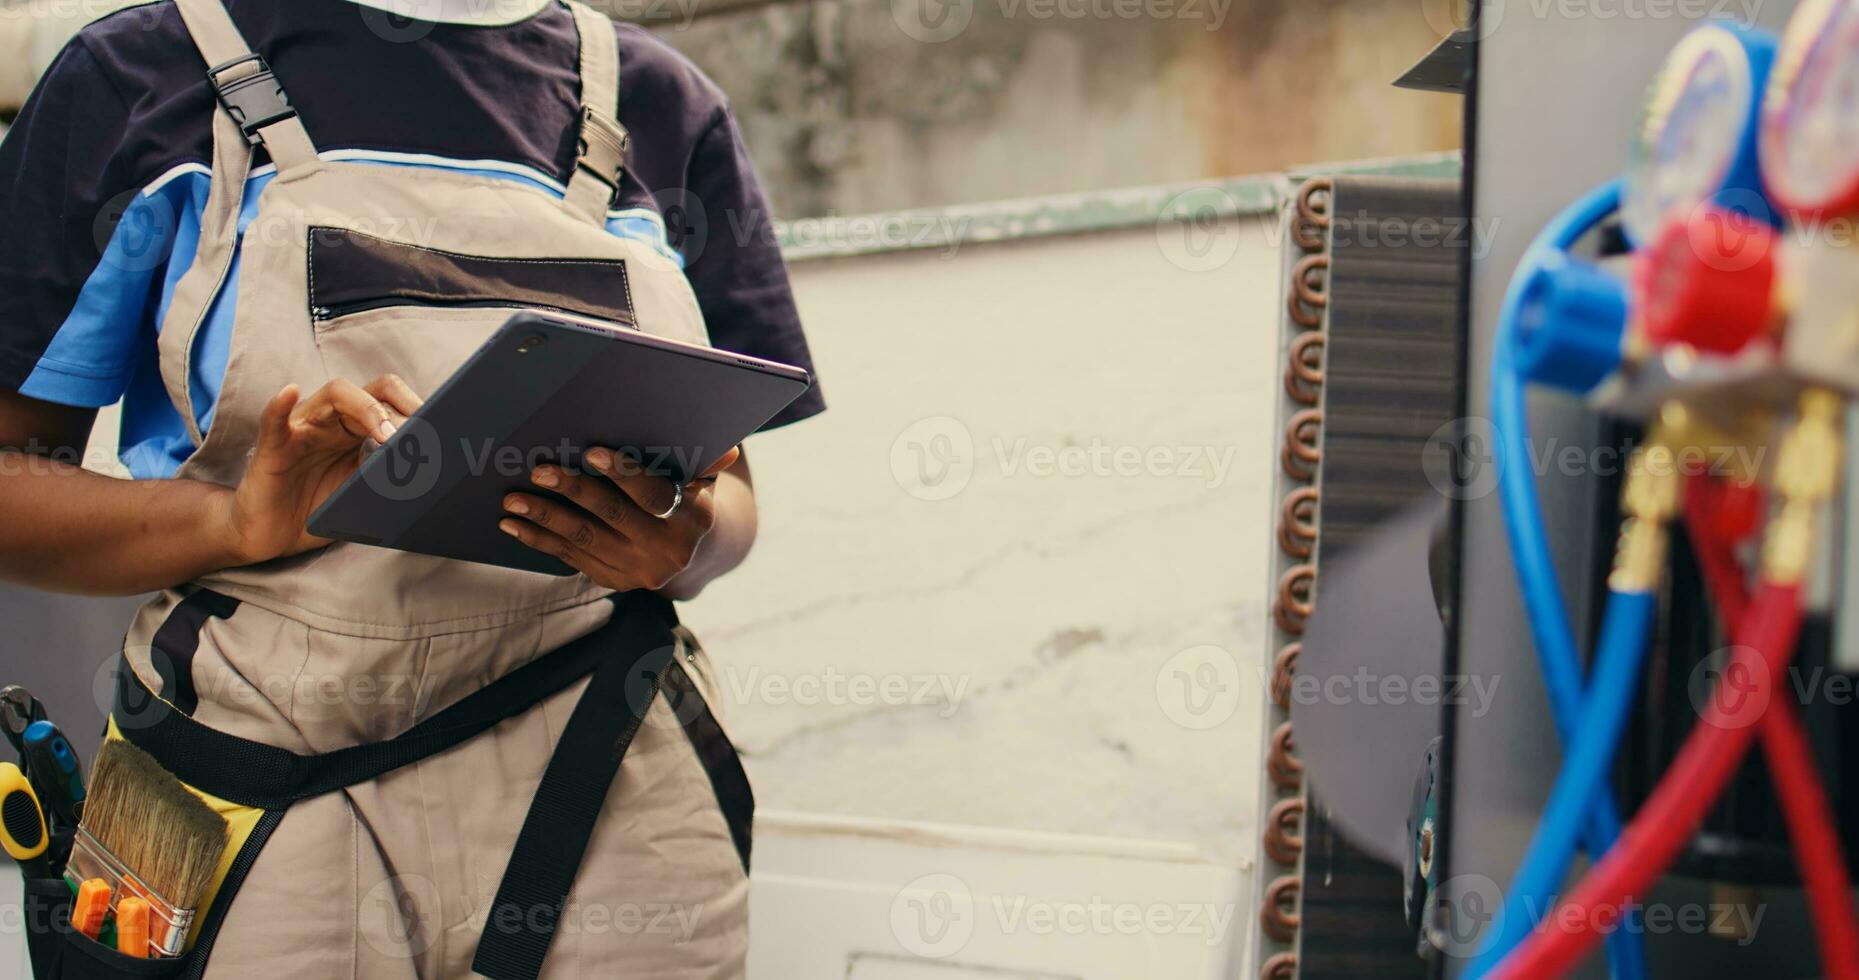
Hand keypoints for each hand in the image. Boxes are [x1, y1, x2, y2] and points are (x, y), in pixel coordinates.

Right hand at [217, 375, 423, 565]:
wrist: (270, 535)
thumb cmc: (316, 509)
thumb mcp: (362, 492)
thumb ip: (389, 476)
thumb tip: (434, 473)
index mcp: (356, 429)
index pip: (390, 401)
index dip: (416, 409)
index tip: (445, 426)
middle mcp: (332, 421)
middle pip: (369, 392)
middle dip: (398, 408)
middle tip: (420, 435)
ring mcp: (302, 430)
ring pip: (333, 396)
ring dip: (365, 409)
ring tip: (385, 433)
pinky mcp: (273, 448)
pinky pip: (274, 420)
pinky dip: (280, 406)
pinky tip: (288, 392)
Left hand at [499, 446, 741, 592]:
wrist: (692, 552)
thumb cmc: (689, 497)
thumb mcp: (702, 480)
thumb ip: (704, 463)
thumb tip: (727, 450)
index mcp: (691, 517)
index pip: (654, 494)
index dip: (623, 473)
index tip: (590, 453)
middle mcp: (667, 549)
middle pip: (614, 516)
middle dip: (573, 491)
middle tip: (538, 470)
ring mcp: (639, 570)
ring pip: (586, 539)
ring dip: (546, 518)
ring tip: (513, 499)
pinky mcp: (615, 580)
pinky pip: (572, 558)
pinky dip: (540, 541)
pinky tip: (513, 525)